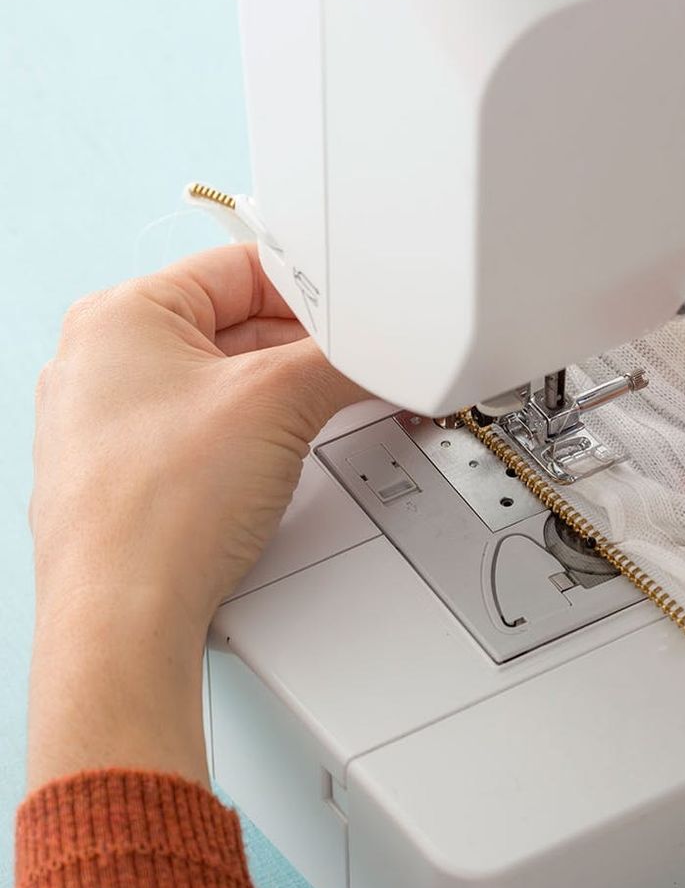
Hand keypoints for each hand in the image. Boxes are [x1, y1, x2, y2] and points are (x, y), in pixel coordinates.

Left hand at [29, 244, 364, 787]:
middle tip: (356, 369)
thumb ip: (339, 360)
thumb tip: (374, 353)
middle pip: (236, 328)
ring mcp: (115, 421)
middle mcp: (107, 363)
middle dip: (305, 352)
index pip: (241, 270)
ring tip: (324, 412)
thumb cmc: (158, 511)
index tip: (356, 319)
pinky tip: (284, 453)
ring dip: (284, 396)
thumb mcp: (276, 401)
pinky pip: (210, 430)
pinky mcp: (133, 471)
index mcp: (121, 316)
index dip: (312, 292)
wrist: (127, 617)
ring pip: (226, 383)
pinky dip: (256, 434)